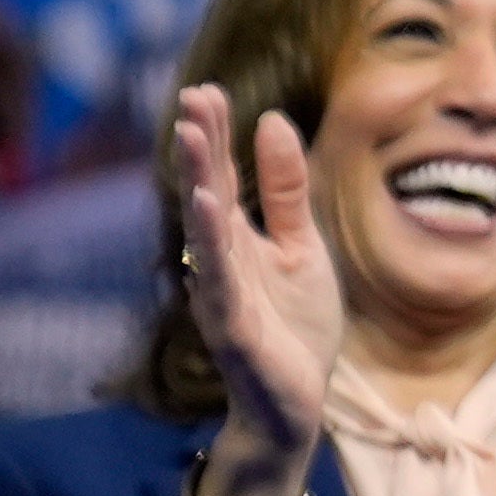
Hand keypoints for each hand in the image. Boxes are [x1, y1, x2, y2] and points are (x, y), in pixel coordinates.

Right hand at [171, 80, 340, 495]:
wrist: (296, 406)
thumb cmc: (294, 326)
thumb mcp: (302, 247)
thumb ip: (288, 191)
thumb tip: (273, 121)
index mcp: (237, 242)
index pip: (222, 179)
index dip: (215, 136)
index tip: (206, 89)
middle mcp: (220, 263)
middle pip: (207, 195)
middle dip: (201, 147)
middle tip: (193, 97)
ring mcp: (222, 295)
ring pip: (206, 232)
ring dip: (199, 183)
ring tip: (193, 137)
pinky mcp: (233, 328)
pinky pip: (219, 280)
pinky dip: (213, 244)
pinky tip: (207, 208)